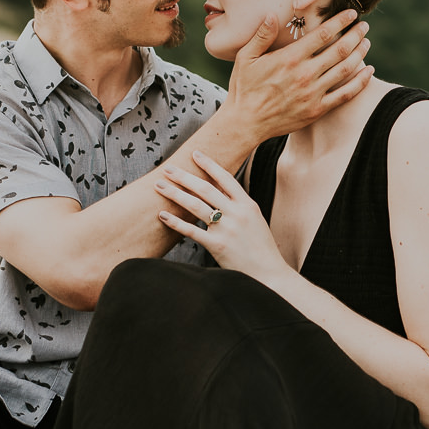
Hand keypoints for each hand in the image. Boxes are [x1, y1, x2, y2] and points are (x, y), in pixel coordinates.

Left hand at [156, 152, 288, 283]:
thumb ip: (238, 205)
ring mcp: (227, 229)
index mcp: (248, 205)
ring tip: (159, 186)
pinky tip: (163, 215)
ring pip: (195, 206)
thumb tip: (219, 190)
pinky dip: (175, 222)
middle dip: (184, 177)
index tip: (195, 154)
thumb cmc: (260, 248)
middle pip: (205, 189)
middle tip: (168, 169)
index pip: (226, 178)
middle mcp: (237, 214)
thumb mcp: (254, 220)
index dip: (209, 165)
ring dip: (175, 194)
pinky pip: (192, 231)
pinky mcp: (217, 246)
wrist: (269, 274)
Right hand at [225, 11, 372, 142]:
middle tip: (364, 26)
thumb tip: (272, 14)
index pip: (323, 34)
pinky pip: (345, 94)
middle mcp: (305, 74)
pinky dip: (360, 82)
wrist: (246, 123)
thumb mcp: (245, 57)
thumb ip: (261, 35)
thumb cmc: (244, 88)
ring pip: (346, 69)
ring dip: (360, 53)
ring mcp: (313, 93)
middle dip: (355, 34)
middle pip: (340, 49)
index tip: (351, 13)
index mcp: (290, 58)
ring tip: (366, 43)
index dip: (340, 21)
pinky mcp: (318, 109)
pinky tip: (368, 72)